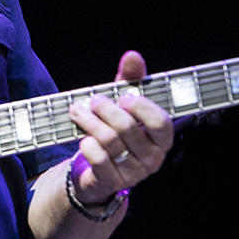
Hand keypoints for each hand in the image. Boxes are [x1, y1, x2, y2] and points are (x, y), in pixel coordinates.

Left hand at [67, 51, 174, 205]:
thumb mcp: (124, 105)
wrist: (97, 171)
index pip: (161, 123)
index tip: (124, 97)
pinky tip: (83, 138)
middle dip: (105, 109)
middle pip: (127, 128)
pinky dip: (87, 144)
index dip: (142, 107)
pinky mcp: (113, 182)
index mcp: (161, 139)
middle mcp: (152, 158)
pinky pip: (98, 158)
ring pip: (109, 141)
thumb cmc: (116, 132)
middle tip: (92, 101)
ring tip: (77, 111)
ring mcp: (133, 173)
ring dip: (89, 121)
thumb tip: (133, 56)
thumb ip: (131, 80)